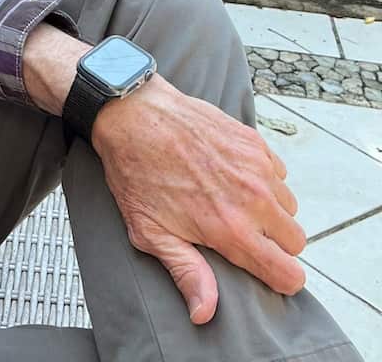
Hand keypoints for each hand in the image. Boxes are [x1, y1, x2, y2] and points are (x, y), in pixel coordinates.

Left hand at [91, 74, 305, 324]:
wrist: (132, 114)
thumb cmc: (136, 173)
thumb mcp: (150, 231)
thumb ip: (186, 272)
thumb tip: (205, 314)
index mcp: (231, 229)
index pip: (288, 274)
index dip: (280, 279)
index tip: (264, 272)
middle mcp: (253, 199)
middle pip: (295, 241)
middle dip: (275, 243)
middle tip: (242, 233)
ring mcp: (257, 168)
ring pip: (289, 206)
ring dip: (270, 209)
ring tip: (233, 202)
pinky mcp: (254, 142)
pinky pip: (278, 173)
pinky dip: (264, 178)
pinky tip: (231, 174)